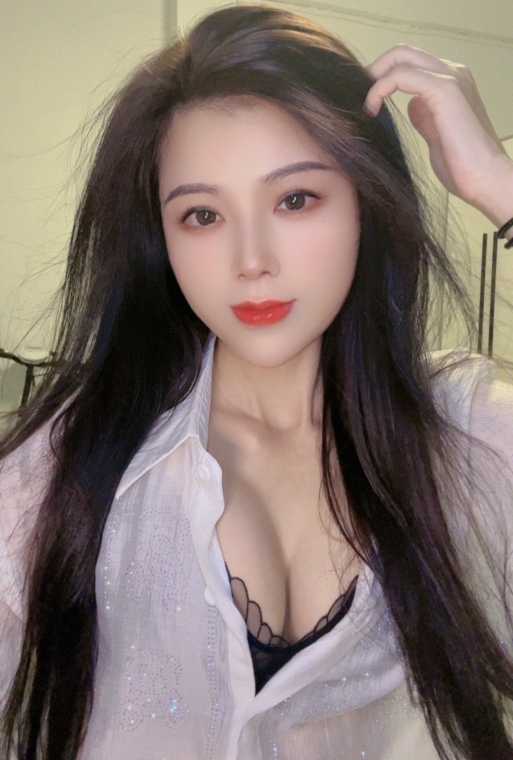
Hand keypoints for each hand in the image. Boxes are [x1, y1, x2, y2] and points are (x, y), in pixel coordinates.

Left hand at [364, 44, 512, 227]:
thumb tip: (411, 106)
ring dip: (374, 79)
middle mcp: (452, 73)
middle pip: (403, 53)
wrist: (484, 178)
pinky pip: (401, 76)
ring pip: (401, 58)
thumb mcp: (436, 135)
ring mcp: (450, 78)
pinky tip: (371, 110)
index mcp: (451, 82)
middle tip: (357, 97)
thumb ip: (425, 117)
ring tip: (364, 106)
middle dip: (374, 71)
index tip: (364, 100)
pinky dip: (380, 89)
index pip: (410, 63)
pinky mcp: (444, 90)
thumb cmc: (462, 165)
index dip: (382, 76)